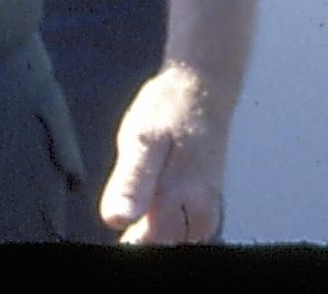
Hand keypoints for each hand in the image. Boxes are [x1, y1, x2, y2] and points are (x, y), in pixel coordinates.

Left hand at [101, 61, 232, 243]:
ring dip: (165, 229)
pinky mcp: (210, 190)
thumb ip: (131, 181)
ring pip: (186, 233)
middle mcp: (199, 203)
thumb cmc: (170, 108)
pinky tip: (161, 204)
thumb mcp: (141, 138)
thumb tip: (118, 219)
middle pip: (171, 240)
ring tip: (143, 215)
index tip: (121, 227)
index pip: (153, 241)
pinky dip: (177, 219)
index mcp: (178, 194)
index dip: (133, 242)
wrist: (203, 85)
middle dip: (149, 236)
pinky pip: (195, 219)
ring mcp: (208, 198)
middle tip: (128, 217)